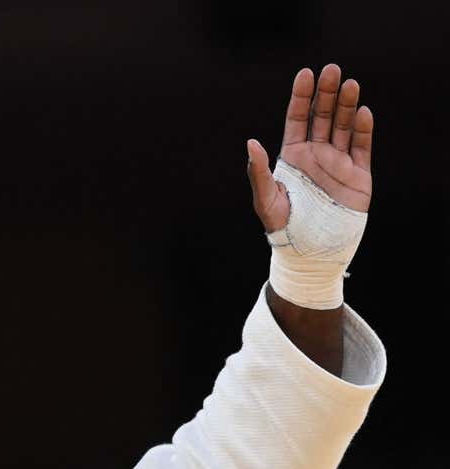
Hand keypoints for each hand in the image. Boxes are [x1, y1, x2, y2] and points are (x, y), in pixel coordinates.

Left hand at [246, 64, 373, 230]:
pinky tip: (362, 112)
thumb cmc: (282, 228)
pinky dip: (363, 130)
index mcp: (292, 156)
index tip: (305, 74)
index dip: (301, 97)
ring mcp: (338, 163)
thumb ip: (258, 172)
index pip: (297, 118)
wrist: (310, 253)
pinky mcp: (358, 175)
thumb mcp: (266, 200)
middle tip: (332, 70)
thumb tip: (250, 142)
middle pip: (322, 116)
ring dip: (347, 105)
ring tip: (350, 83)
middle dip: (327, 93)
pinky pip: (362, 147)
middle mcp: (316, 154)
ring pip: (343, 126)